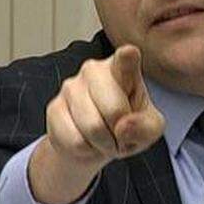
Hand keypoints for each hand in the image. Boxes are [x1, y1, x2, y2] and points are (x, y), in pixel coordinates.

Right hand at [29, 45, 164, 203]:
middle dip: (120, 132)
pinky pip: (75, 140)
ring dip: (104, 144)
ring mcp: (70, 86)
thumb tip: (123, 127)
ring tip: (104, 138)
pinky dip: (86, 150)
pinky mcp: (54, 107)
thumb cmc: (127, 125)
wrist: (94, 142)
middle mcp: (94, 69)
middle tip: (119, 134)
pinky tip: (86, 140)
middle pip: (114, 110)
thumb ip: (145, 127)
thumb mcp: (150, 129)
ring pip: (93, 128)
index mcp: (123, 67)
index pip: (125, 58)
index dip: (126, 57)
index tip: (128, 53)